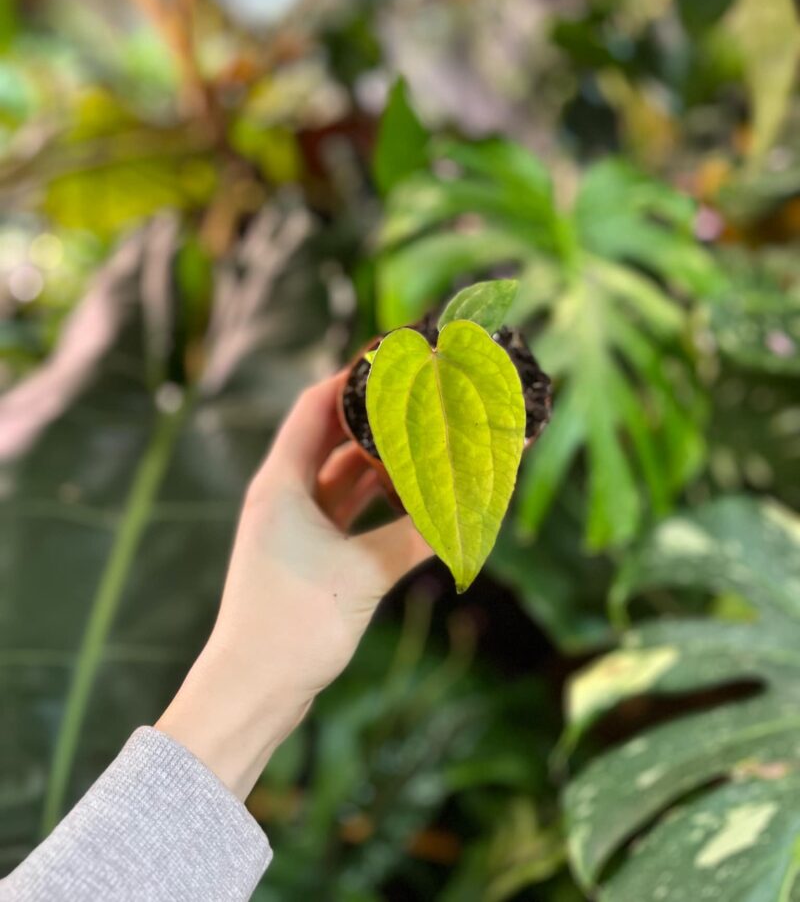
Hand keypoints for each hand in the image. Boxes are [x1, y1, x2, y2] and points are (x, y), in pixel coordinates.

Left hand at [156, 371, 432, 798]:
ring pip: (342, 476)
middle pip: (331, 436)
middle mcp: (283, 495)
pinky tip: (413, 497)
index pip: (315, 406)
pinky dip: (377, 500)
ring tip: (428, 443)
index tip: (394, 358)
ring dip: (380, 461)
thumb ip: (418, 536)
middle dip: (376, 417)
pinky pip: (346, 511)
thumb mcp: (364, 574)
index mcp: (281, 483)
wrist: (251, 691)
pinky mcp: (306, 554)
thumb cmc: (293, 627)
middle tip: (423, 399)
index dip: (352, 377)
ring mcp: (293, 525)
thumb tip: (474, 508)